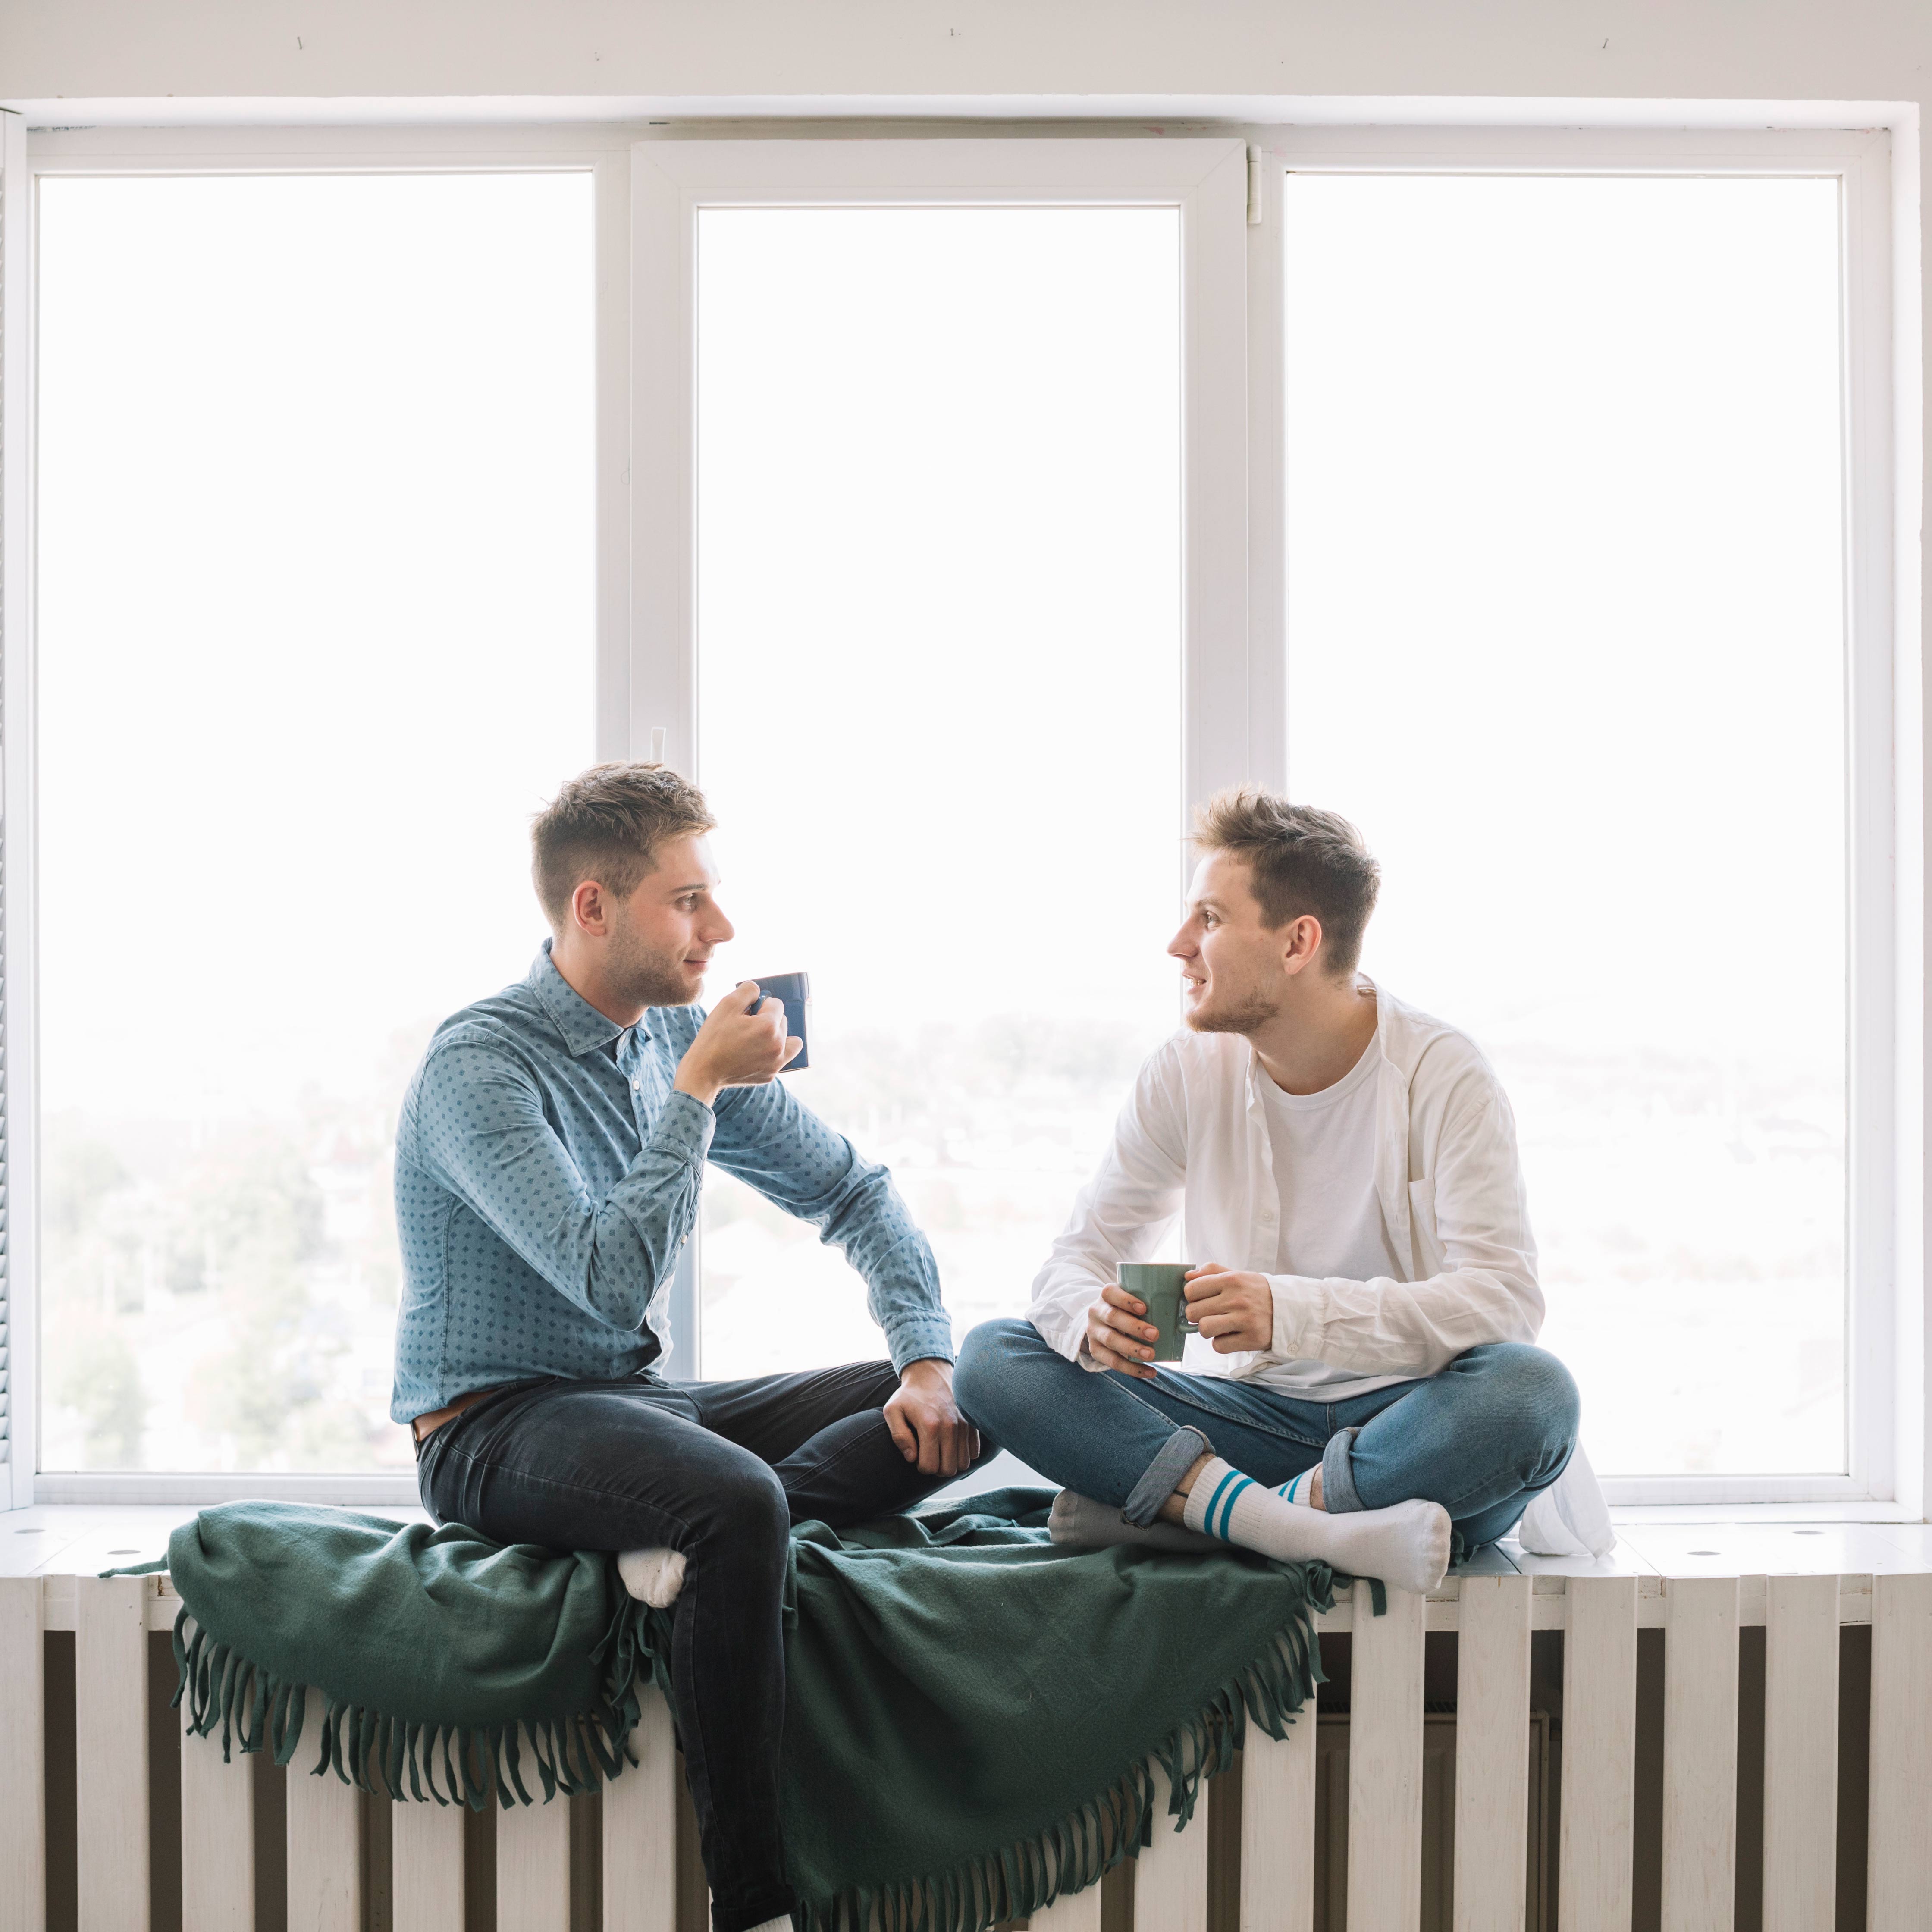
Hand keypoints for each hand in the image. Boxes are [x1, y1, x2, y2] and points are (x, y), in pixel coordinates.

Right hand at [672, 981, 800, 1106]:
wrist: (704, 1071)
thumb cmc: (714, 1037)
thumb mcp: (727, 1004)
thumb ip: (748, 990)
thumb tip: (760, 992)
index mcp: (769, 1026)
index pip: (776, 1004)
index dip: (759, 1006)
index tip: (745, 1014)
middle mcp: (778, 1046)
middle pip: (783, 1021)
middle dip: (768, 1020)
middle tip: (746, 1028)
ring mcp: (776, 1063)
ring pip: (788, 1040)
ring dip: (776, 1035)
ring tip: (755, 1040)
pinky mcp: (771, 1075)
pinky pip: (781, 1057)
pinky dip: (773, 1053)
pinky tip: (755, 1053)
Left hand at [883, 1360, 979, 1476]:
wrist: (930, 1372)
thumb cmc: (908, 1395)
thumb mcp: (892, 1411)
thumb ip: (899, 1436)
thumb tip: (912, 1458)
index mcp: (930, 1426)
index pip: (930, 1467)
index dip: (921, 1467)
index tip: (917, 1456)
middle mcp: (950, 1427)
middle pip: (948, 1469)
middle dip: (937, 1468)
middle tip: (929, 1455)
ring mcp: (964, 1425)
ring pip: (964, 1464)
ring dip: (951, 1462)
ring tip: (940, 1451)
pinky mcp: (973, 1423)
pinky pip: (975, 1452)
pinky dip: (964, 1453)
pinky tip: (952, 1445)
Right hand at [1085, 1283, 1161, 1380]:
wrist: (1102, 1322)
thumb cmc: (1126, 1309)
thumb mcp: (1130, 1299)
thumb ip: (1149, 1299)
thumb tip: (1183, 1303)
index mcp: (1106, 1296)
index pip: (1111, 1293)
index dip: (1126, 1300)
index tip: (1144, 1308)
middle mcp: (1096, 1312)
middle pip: (1112, 1317)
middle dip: (1134, 1327)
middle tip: (1155, 1334)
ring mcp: (1094, 1332)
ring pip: (1111, 1340)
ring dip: (1132, 1348)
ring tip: (1151, 1355)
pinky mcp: (1095, 1350)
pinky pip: (1112, 1362)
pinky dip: (1132, 1369)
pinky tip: (1150, 1371)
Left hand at [1183, 1264, 1273, 1352]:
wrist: (1290, 1309)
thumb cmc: (1257, 1292)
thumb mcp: (1238, 1275)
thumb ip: (1212, 1271)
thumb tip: (1187, 1276)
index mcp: (1232, 1280)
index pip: (1191, 1289)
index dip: (1192, 1297)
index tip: (1202, 1299)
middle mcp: (1237, 1299)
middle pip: (1193, 1312)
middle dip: (1197, 1315)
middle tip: (1210, 1314)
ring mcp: (1245, 1320)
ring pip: (1204, 1329)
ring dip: (1208, 1330)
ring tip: (1219, 1326)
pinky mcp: (1252, 1339)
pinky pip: (1219, 1346)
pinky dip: (1221, 1343)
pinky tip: (1231, 1335)